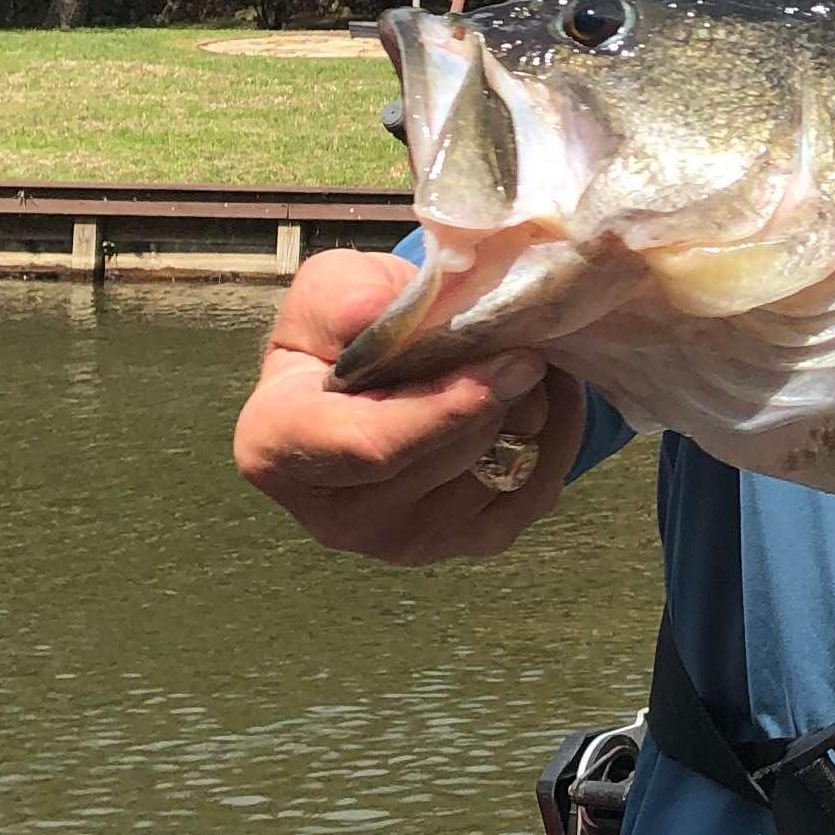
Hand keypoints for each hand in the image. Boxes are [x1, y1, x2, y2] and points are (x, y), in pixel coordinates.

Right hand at [233, 250, 586, 567]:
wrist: (374, 374)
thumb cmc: (343, 329)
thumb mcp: (331, 289)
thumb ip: (346, 298)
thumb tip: (377, 314)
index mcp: (279, 448)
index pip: (371, 445)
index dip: (446, 407)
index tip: (510, 359)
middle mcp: (334, 517)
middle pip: (448, 458)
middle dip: (501, 393)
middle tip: (524, 340)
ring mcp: (403, 541)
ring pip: (497, 473)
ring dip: (530, 409)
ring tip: (524, 360)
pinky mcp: (464, 545)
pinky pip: (534, 492)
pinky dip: (555, 437)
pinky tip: (546, 393)